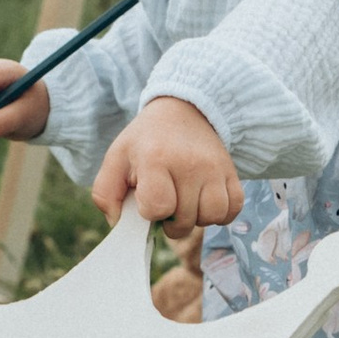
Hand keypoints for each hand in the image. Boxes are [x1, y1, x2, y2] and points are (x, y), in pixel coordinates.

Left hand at [93, 94, 242, 227]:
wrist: (183, 111)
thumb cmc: (146, 141)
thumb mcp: (116, 159)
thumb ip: (105, 195)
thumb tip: (118, 226)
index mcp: (156, 159)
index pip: (157, 207)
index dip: (150, 211)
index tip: (147, 197)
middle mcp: (189, 164)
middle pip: (185, 220)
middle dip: (171, 221)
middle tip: (166, 201)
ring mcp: (214, 168)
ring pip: (212, 217)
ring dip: (197, 218)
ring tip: (186, 202)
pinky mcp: (232, 172)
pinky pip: (233, 209)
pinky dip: (220, 213)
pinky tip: (205, 200)